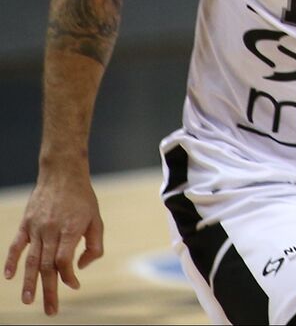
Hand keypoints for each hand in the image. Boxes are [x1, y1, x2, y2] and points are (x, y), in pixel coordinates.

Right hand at [5, 171, 103, 315]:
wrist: (63, 174)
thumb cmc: (83, 199)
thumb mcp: (96, 220)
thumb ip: (94, 245)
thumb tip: (80, 268)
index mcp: (71, 230)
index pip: (64, 260)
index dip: (68, 276)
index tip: (73, 286)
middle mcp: (52, 230)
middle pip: (47, 266)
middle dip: (49, 290)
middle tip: (50, 311)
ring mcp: (37, 228)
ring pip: (32, 260)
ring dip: (30, 282)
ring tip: (29, 301)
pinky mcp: (26, 224)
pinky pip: (16, 245)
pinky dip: (11, 261)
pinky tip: (9, 277)